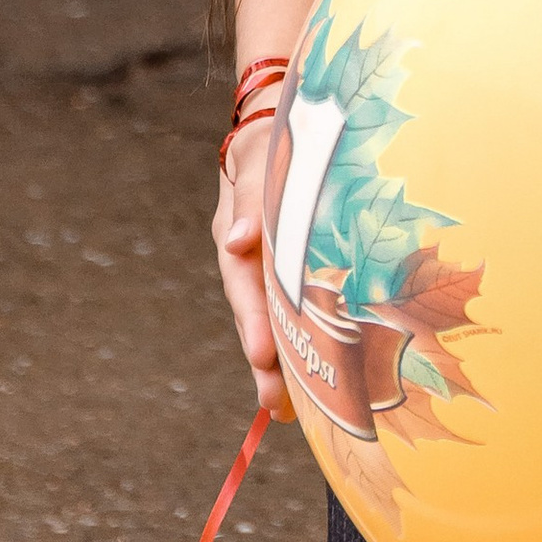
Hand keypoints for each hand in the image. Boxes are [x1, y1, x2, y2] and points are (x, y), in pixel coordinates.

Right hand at [213, 123, 295, 420]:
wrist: (274, 130)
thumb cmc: (268, 143)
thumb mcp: (256, 160)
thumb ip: (247, 198)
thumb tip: (235, 239)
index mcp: (237, 237)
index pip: (244, 284)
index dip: (255, 321)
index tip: (264, 356)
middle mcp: (246, 260)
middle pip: (253, 315)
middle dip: (263, 360)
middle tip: (274, 404)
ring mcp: (263, 269)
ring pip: (269, 321)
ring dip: (276, 364)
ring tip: (285, 411)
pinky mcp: (284, 272)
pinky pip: (288, 312)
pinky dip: (293, 344)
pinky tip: (306, 382)